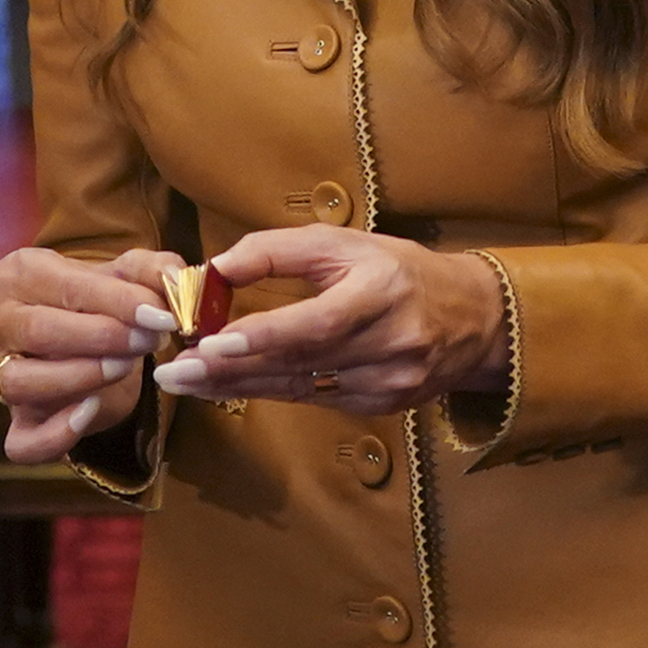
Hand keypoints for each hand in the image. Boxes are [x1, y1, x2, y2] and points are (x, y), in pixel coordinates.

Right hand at [0, 246, 184, 464]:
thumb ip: (154, 269)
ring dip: (80, 377)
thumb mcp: (129, 274)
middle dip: (102, 337)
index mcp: (19, 275)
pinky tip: (90, 412)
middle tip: (149, 339)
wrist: (89, 340)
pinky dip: (55, 435)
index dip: (117, 302)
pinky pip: (21, 441)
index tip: (160, 316)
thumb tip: (176, 280)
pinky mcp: (17, 422)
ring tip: (125, 366)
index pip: (65, 287)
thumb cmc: (102, 299)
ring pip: (19, 383)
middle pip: (36, 330)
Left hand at [148, 229, 507, 413]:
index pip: (316, 323)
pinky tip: (229, 385)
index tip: (211, 342)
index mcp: (382, 293)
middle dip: (230, 368)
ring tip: (186, 381)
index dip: (263, 336)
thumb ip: (277, 250)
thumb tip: (216, 267)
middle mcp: (391, 343)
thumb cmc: (397, 270)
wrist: (473, 318)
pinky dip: (269, 390)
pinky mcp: (384, 405)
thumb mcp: (343, 242)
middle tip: (174, 371)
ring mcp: (390, 382)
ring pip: (301, 388)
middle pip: (300, 362)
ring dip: (238, 385)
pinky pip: (315, 399)